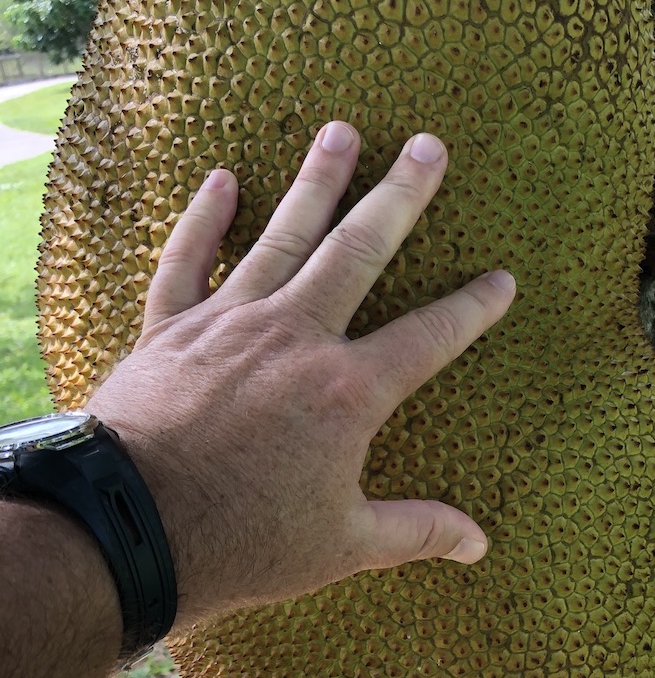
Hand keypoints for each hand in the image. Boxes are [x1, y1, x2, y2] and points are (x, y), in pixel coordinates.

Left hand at [88, 123, 515, 630]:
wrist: (129, 529)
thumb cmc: (241, 542)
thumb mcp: (342, 545)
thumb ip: (416, 532)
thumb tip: (478, 544)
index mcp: (348, 392)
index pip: (429, 338)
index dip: (473, 308)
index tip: (502, 279)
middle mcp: (297, 339)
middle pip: (360, 252)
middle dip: (400, 196)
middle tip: (427, 145)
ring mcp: (231, 324)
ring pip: (283, 236)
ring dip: (315, 182)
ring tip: (342, 132)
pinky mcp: (171, 328)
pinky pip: (188, 259)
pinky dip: (203, 218)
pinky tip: (220, 178)